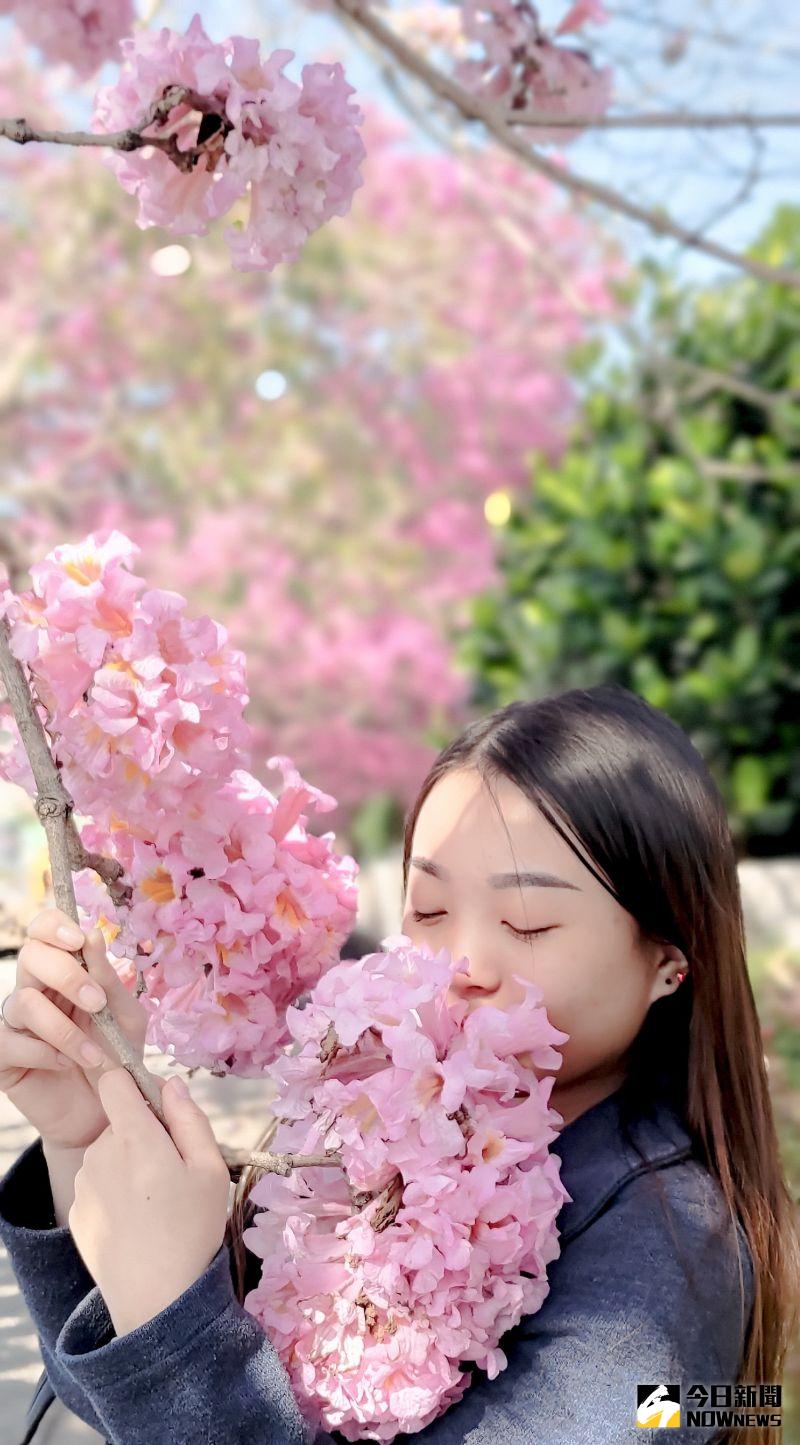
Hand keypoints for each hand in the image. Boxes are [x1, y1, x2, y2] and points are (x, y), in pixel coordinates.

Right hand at [0, 908, 147, 1151]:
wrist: (106, 1112)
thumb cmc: (118, 1057)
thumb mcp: (126, 1017)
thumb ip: (110, 980)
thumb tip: (93, 935)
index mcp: (65, 972)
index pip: (44, 930)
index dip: (54, 926)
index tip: (79, 940)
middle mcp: (36, 989)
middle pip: (30, 956)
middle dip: (66, 975)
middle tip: (96, 1003)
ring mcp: (17, 1023)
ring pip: (23, 1001)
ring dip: (63, 1027)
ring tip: (92, 1053)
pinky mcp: (4, 1055)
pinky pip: (10, 1041)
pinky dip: (43, 1052)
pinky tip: (65, 1064)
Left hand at [69, 1067, 230, 1335]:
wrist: (155, 1299)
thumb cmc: (192, 1229)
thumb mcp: (210, 1169)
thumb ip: (189, 1119)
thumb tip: (171, 1084)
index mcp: (134, 1137)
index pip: (114, 1081)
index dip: (136, 1084)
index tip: (158, 1108)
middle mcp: (99, 1153)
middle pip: (120, 1123)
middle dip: (145, 1135)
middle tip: (173, 1173)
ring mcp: (83, 1184)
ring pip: (109, 1154)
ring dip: (129, 1164)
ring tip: (156, 1203)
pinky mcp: (75, 1211)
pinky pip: (98, 1184)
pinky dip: (115, 1192)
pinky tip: (136, 1222)